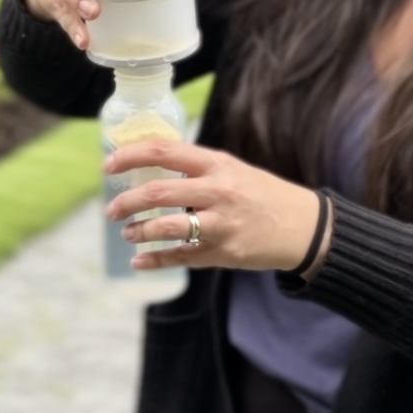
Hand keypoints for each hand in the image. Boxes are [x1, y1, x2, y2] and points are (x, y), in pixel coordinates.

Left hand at [105, 139, 321, 272]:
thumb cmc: (260, 194)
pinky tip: (139, 261)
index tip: (109, 165)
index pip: (164, 152)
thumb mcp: (231, 169)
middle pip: (158, 193)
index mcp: (216, 164)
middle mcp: (218, 191)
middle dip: (126, 201)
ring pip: (167, 227)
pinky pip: (181, 257)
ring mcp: (221, 224)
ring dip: (139, 231)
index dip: (130, 156)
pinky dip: (155, 260)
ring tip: (128, 232)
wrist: (303, 226)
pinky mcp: (224, 252)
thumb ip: (195, 168)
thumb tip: (148, 162)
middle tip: (112, 209)